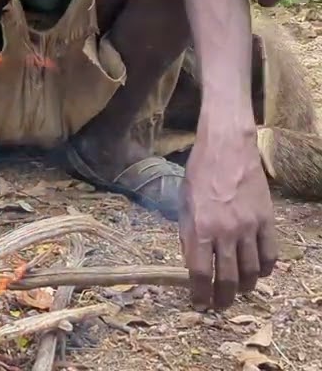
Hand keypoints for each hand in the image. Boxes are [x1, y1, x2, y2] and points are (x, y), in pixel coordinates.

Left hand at [179, 119, 277, 310]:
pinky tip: (260, 274)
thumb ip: (188, 235)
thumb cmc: (199, 174)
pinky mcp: (267, 220)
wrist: (227, 149)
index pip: (201, 272)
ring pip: (252, 270)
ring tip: (239, 292)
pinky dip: (266, 269)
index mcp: (201, 228)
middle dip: (223, 297)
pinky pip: (270, 253)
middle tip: (219, 306)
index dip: (200, 293)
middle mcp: (227, 232)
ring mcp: (250, 227)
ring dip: (246, 287)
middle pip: (228, 277)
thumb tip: (192, 262)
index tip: (199, 303)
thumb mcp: (183, 204)